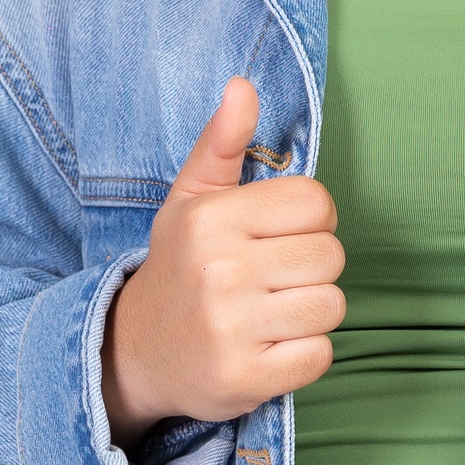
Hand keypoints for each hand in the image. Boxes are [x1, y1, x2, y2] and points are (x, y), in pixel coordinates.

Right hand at [101, 78, 344, 446]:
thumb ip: (222, 144)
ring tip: (271, 313)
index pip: (316, 202)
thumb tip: (243, 86)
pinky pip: (321, 354)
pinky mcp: (246, 378)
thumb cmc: (179, 267)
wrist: (133, 353)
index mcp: (212, 220)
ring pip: (332, 306)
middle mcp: (220, 271)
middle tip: (272, 281)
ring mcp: (232, 328)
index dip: (310, 220)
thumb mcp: (191, 200)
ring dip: (312, 312)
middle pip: (331, 255)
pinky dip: (305, 354)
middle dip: (311, 268)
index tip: (279, 237)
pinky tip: (270, 347)